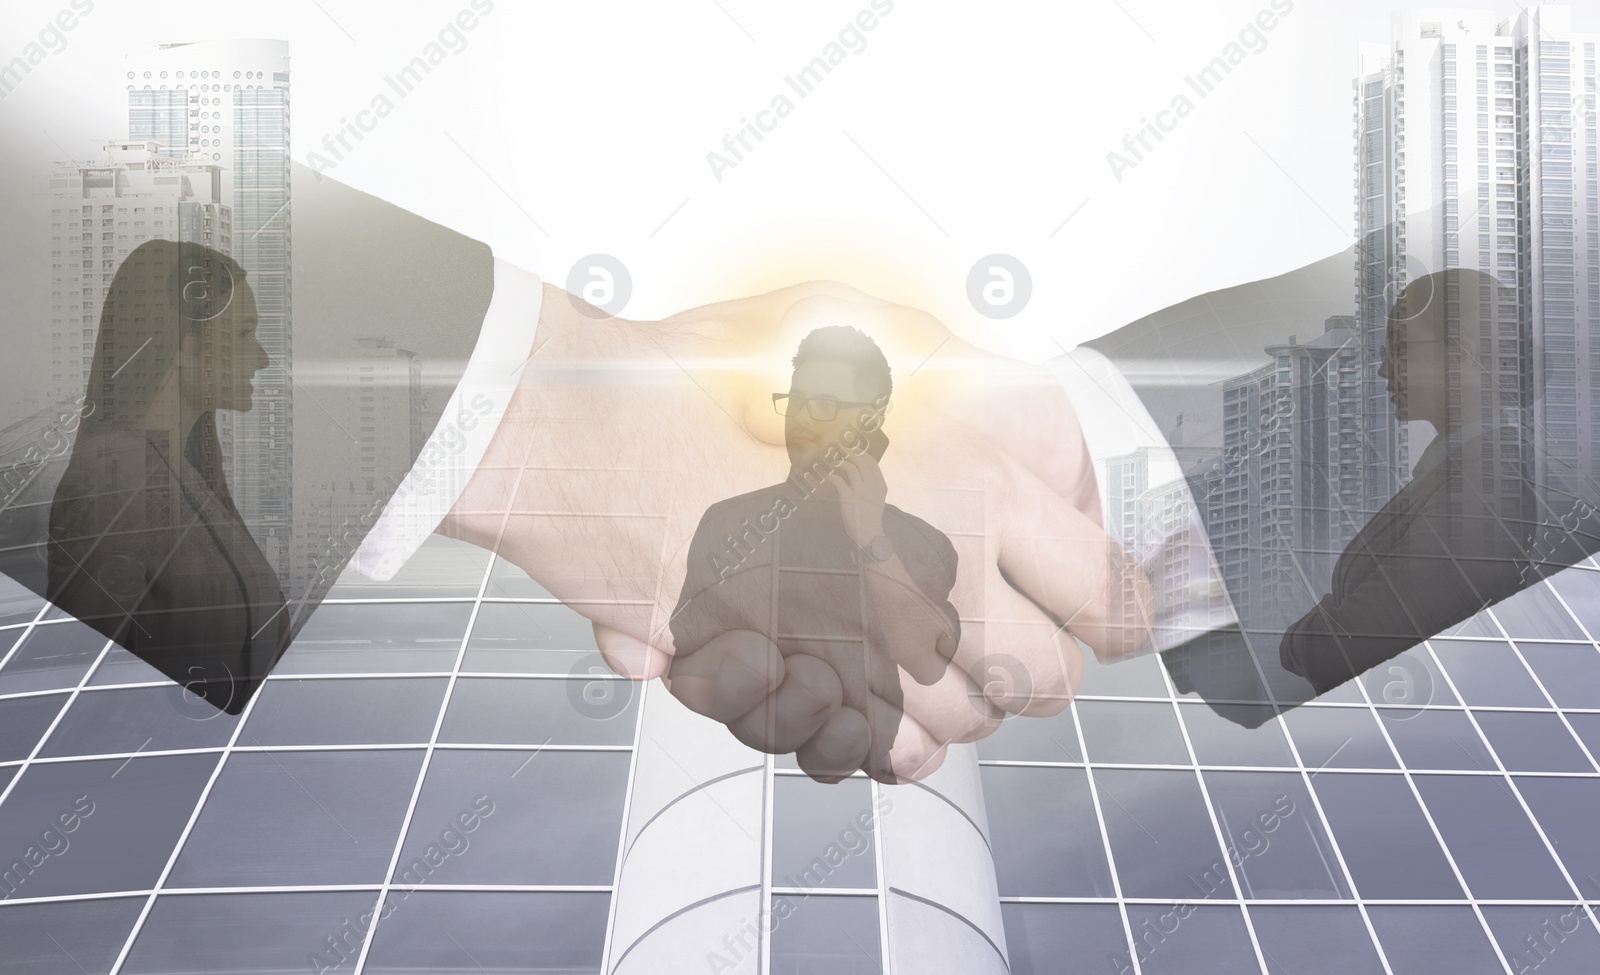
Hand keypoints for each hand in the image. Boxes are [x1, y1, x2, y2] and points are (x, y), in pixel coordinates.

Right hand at [439, 281, 1153, 781]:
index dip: (1099, 600)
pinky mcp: (800, 685)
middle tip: (991, 630)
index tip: (1078, 599)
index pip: (1112, 581)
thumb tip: (1023, 442)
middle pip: (1057, 673)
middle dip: (1032, 661)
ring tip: (899, 642)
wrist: (582, 433)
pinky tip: (856, 684)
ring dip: (950, 697)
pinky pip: (890, 755)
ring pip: (972, 725)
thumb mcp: (859, 324)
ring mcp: (874, 633)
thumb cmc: (705, 371)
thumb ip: (960, 376)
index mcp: (986, 458)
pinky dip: (885, 735)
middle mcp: (949, 553)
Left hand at [831, 451, 886, 546]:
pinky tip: (828, 476)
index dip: (861, 452)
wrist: (869, 534)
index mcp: (880, 485)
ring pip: (850, 468)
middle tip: (840, 448)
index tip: (853, 448)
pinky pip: (838, 481)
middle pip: (861, 462)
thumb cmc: (871, 517)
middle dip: (850, 452)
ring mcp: (861, 492)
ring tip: (833, 462)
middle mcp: (872, 486)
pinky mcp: (848, 498)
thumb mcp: (877, 498)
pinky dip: (832, 476)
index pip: (872, 462)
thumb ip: (873, 484)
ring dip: (840, 462)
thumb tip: (861, 470)